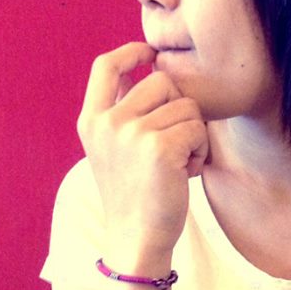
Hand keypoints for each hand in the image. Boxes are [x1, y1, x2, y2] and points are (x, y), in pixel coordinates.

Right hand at [76, 42, 208, 258]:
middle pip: (161, 81)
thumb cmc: (133, 193)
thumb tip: (142, 65)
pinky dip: (199, 151)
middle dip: (178, 108)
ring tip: (177, 163)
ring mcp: (132, 134)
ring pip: (186, 106)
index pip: (105, 66)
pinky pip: (197, 129)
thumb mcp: (112, 148)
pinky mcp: (160, 148)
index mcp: (91, 120)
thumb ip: (121, 109)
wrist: (137, 238)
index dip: (130, 51)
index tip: (149, 51)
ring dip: (192, 134)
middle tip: (173, 143)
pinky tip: (185, 173)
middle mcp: (108, 123)